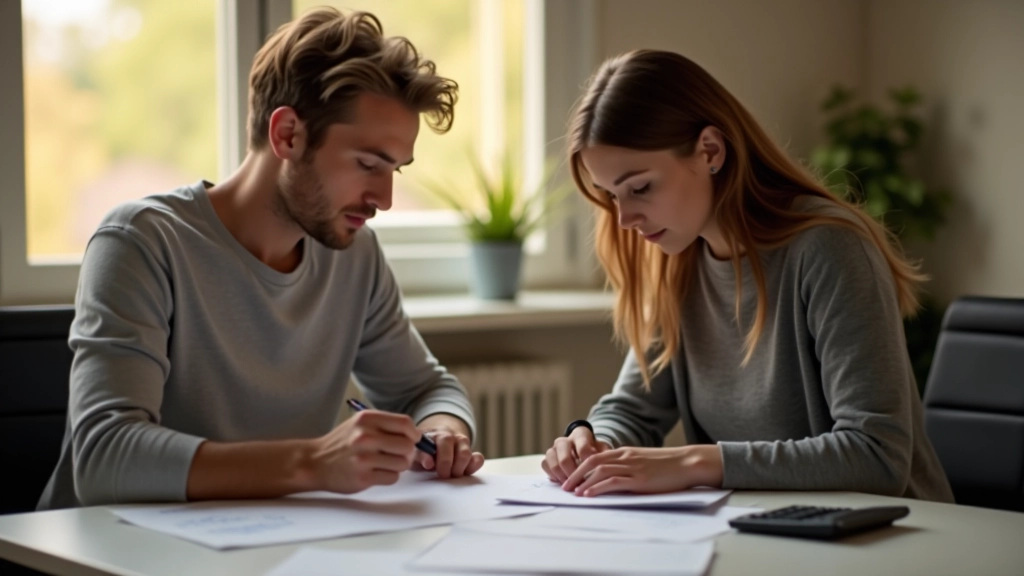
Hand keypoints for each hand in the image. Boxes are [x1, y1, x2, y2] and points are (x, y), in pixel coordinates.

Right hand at [308, 410, 419, 493]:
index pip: (405, 423)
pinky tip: (376, 472)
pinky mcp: (363, 478)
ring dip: (398, 465)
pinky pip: (392, 478)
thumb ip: (386, 425)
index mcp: (367, 419)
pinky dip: (389, 476)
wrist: (314, 462)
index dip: (415, 433)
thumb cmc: (342, 443)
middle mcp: (365, 436)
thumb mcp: (360, 424)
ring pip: (403, 463)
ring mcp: (364, 458)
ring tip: (385, 463)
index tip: (414, 439)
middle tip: (398, 454)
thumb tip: (416, 436)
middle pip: (407, 445)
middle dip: (408, 452)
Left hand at [414, 413, 484, 478]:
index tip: (434, 470)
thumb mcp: (415, 453)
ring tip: (451, 475)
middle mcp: (453, 436)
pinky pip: (478, 459)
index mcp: (438, 434)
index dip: (442, 459)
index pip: (445, 441)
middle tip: (443, 476)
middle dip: (451, 467)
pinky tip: (463, 472)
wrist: (430, 447)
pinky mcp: (471, 454)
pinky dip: (473, 467)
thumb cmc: (421, 452)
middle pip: (461, 451)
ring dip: (460, 469)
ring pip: (469, 455)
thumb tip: (429, 463)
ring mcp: (463, 444)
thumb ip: (420, 456)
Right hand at [541, 426, 610, 482]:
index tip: (594, 472)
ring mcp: (553, 449)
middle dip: (574, 475)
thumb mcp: (604, 450)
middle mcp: (564, 440)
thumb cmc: (596, 450)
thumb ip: (605, 456)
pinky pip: (545, 466)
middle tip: (582, 484)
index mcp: (580, 434)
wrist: (585, 450)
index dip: (588, 462)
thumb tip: (604, 468)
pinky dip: (554, 476)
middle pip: (565, 458)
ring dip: (563, 477)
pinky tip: (564, 482)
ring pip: (552, 462)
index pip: (583, 447)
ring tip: (573, 486)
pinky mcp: (547, 458)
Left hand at [561, 444, 723, 496]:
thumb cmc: (669, 465)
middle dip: (575, 474)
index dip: (579, 466)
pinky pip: (613, 482)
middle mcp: (625, 457)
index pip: (595, 456)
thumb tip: (615, 480)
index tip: (570, 477)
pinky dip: (597, 487)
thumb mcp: (644, 462)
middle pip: (592, 462)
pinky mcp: (639, 479)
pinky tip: (588, 494)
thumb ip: (629, 467)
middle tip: (564, 487)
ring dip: (582, 482)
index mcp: (625, 452)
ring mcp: (632, 467)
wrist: (688, 463)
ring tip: (572, 493)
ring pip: (599, 471)